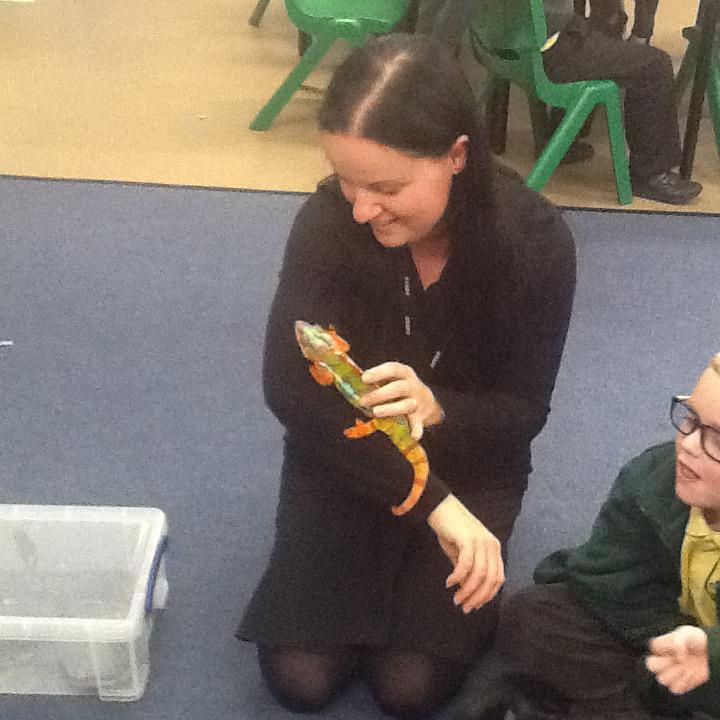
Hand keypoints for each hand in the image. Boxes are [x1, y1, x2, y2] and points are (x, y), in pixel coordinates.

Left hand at [360, 362, 442, 440]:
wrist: (426, 401)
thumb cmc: (399, 389)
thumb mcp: (391, 380)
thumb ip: (375, 381)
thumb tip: (350, 382)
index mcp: (403, 373)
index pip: (393, 369)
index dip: (378, 373)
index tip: (364, 378)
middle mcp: (411, 386)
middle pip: (398, 388)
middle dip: (379, 394)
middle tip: (363, 401)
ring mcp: (416, 401)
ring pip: (406, 405)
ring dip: (391, 409)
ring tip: (376, 412)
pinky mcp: (420, 417)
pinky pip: (418, 423)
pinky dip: (416, 429)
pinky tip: (413, 435)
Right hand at [427, 495, 503, 612]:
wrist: (440, 507)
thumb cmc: (451, 530)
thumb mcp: (461, 554)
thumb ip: (468, 571)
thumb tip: (468, 592)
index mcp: (494, 549)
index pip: (498, 579)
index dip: (488, 595)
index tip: (475, 606)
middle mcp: (491, 545)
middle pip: (490, 579)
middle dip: (478, 597)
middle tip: (464, 607)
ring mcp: (481, 541)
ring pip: (479, 575)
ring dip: (467, 591)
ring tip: (456, 599)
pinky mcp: (468, 539)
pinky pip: (466, 564)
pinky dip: (458, 577)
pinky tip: (449, 583)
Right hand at [645, 625, 709, 694]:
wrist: (707, 651)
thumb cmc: (694, 640)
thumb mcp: (687, 634)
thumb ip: (678, 642)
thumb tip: (679, 658)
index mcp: (658, 646)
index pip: (652, 649)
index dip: (665, 650)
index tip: (678, 647)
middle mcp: (661, 660)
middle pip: (651, 666)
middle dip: (665, 663)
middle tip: (678, 660)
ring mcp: (669, 673)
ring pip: (662, 679)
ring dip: (676, 673)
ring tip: (687, 667)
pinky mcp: (679, 684)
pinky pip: (675, 689)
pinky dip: (684, 683)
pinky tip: (692, 674)